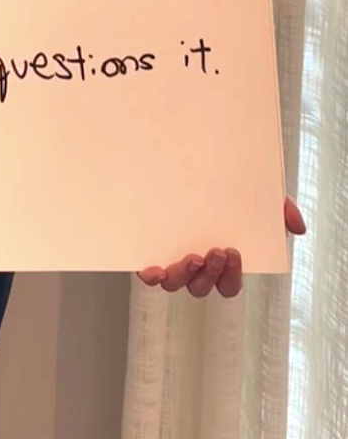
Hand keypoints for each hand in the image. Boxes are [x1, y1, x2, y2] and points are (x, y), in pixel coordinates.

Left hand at [137, 196, 306, 298]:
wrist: (190, 156)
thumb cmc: (227, 185)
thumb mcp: (258, 193)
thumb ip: (280, 208)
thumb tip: (297, 228)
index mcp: (220, 259)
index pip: (228, 284)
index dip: (230, 276)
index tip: (233, 252)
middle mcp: (195, 264)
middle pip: (201, 288)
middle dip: (211, 274)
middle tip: (215, 251)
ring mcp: (172, 257)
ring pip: (176, 284)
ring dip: (183, 276)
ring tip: (192, 256)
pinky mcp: (152, 248)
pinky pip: (149, 272)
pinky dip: (150, 276)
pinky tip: (153, 269)